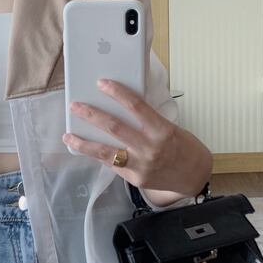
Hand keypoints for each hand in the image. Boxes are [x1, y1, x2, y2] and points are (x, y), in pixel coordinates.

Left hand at [61, 77, 190, 192]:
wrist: (194, 176)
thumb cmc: (183, 147)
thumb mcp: (170, 128)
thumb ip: (146, 121)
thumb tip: (119, 108)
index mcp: (162, 130)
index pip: (137, 106)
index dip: (117, 93)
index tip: (101, 83)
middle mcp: (150, 148)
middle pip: (115, 127)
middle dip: (91, 115)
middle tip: (75, 106)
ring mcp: (141, 166)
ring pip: (106, 151)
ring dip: (84, 142)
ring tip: (68, 135)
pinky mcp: (135, 179)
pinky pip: (112, 164)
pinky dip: (97, 155)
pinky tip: (84, 148)